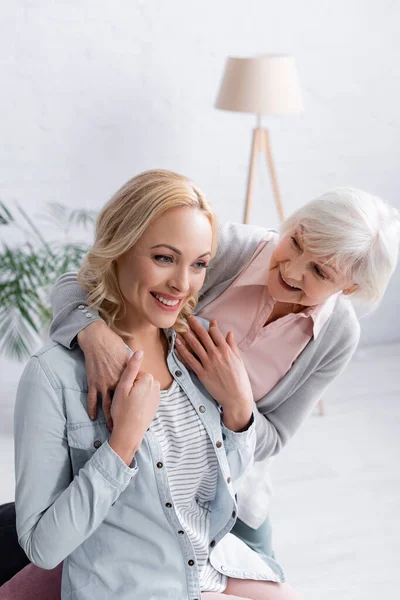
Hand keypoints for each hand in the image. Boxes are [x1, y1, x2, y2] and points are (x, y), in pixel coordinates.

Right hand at [78, 321, 130, 429]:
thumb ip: (136, 370)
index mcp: (128, 377)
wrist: (98, 340)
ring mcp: (104, 384)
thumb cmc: (115, 346)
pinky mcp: (93, 383)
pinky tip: (93, 417)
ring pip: (107, 404)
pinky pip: (92, 399)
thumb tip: (144, 376)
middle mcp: (117, 383)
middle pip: (122, 401)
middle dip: (124, 414)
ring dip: (109, 417)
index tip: (139, 411)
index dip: (136, 399)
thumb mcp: (130, 358)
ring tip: (112, 428)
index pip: (135, 391)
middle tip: (127, 426)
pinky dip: (92, 408)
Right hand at [109, 351, 159, 464]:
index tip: (121, 390)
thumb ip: (132, 367)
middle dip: (131, 387)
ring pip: (141, 389)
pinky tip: (131, 410)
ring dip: (134, 394)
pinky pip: (145, 398)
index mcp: (148, 379)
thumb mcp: (123, 387)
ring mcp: (157, 396)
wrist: (129, 434)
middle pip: (139, 380)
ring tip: (126, 406)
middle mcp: (156, 386)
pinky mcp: (155, 405)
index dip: (125, 381)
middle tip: (123, 399)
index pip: (135, 373)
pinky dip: (138, 402)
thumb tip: (140, 351)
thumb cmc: (122, 410)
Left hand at [176, 317, 252, 431]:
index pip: (215, 333)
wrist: (236, 397)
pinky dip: (183, 352)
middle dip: (194, 325)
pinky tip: (177, 345)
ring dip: (186, 335)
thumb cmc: (240, 379)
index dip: (210, 325)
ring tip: (179, 327)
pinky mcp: (201, 373)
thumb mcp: (239, 360)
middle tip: (187, 317)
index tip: (206, 321)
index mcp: (226, 351)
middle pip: (203, 336)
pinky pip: (190, 360)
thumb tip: (229, 333)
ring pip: (194, 346)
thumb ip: (232, 346)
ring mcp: (208, 364)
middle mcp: (216, 355)